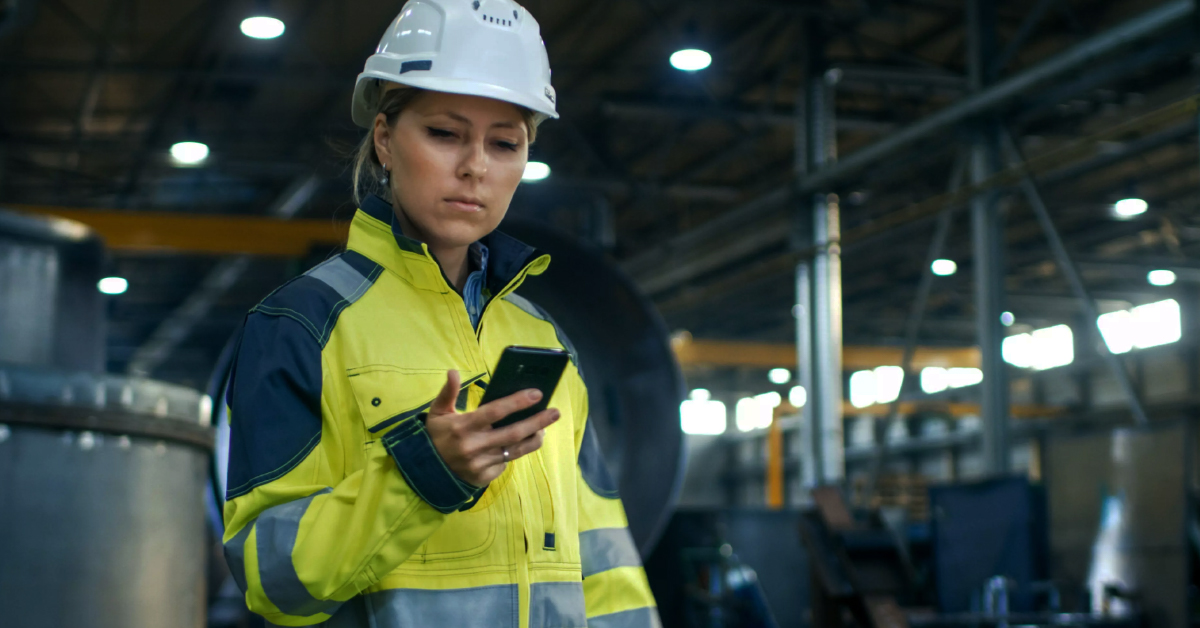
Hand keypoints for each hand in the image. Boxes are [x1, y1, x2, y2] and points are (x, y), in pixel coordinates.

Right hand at [425, 369, 559, 486]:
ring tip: (545, 428)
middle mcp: (473, 446)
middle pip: (513, 433)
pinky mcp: (484, 477)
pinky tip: (519, 444)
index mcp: (462, 426)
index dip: (518, 402)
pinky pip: (505, 463)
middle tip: (555, 412)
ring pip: (515, 451)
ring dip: (534, 438)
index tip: (537, 393)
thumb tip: (453, 371)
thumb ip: (447, 392)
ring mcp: (480, 464)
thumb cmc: (436, 436)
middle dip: (538, 421)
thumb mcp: (437, 413)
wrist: (426, 471)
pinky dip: (513, 453)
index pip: (495, 412)